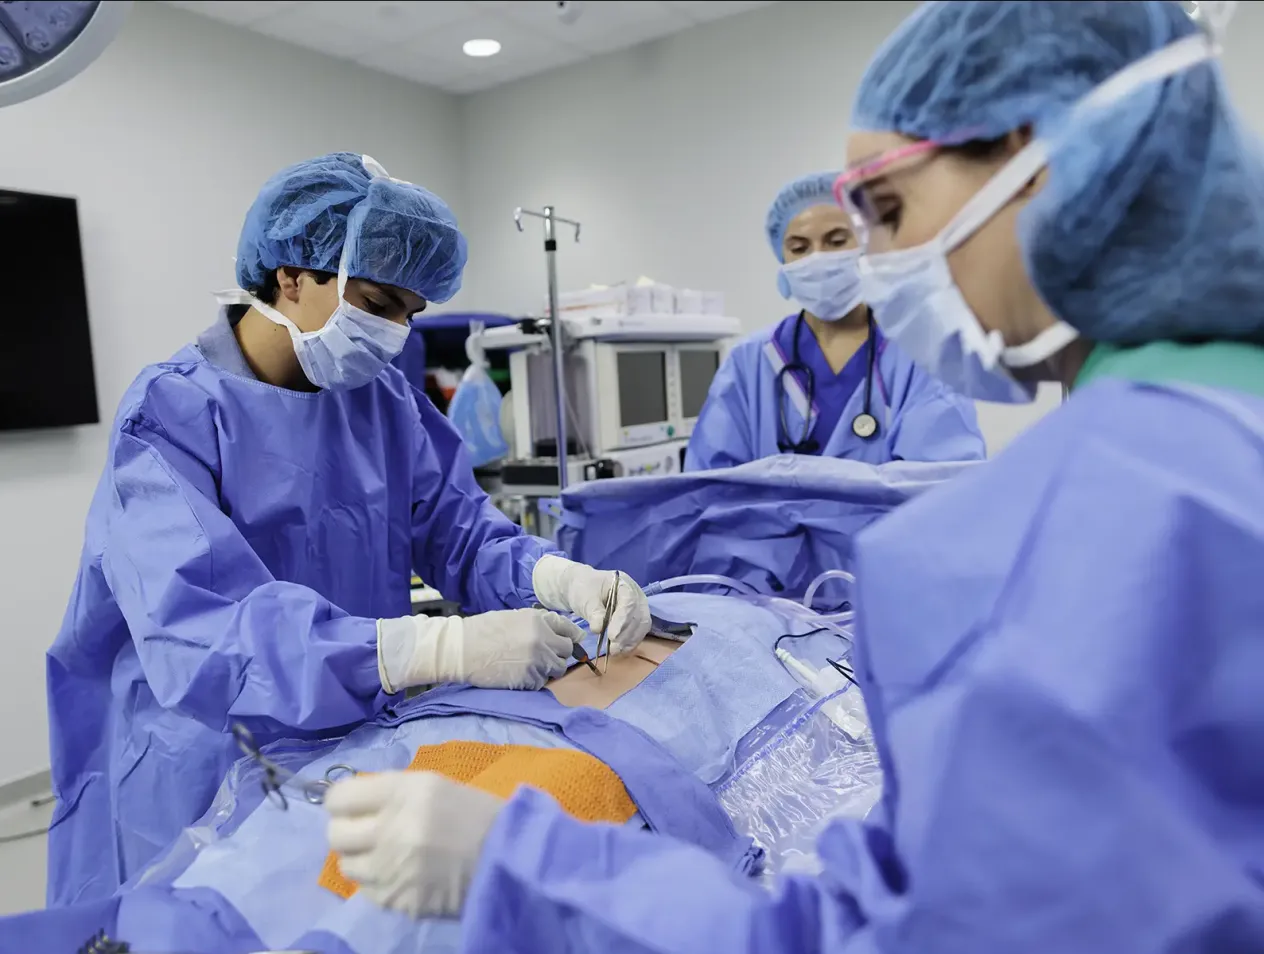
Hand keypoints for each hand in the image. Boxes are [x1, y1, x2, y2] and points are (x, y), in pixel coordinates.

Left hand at [326, 771, 504, 918]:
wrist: (508, 859)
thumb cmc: (473, 815)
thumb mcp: (432, 786)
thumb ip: (390, 792)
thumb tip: (353, 801)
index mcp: (403, 792)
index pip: (338, 797)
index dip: (342, 802)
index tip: (353, 806)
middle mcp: (392, 829)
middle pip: (335, 834)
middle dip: (348, 832)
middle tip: (367, 833)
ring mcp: (392, 869)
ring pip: (346, 866)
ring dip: (361, 859)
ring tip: (385, 855)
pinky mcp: (398, 900)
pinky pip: (367, 891)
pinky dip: (378, 883)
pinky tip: (400, 875)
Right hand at [376, 608, 584, 692]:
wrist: (460, 649)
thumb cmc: (483, 631)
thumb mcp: (514, 617)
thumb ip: (539, 623)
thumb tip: (562, 632)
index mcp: (539, 620)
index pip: (569, 629)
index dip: (571, 637)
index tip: (571, 642)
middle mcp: (542, 640)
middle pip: (566, 652)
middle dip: (558, 654)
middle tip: (544, 656)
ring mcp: (537, 661)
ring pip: (557, 669)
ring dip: (547, 669)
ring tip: (527, 665)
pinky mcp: (528, 680)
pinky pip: (542, 682)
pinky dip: (534, 680)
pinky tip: (518, 674)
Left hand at [532, 555, 650, 654]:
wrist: (585, 590)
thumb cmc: (585, 590)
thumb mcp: (585, 598)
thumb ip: (594, 612)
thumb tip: (598, 629)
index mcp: (624, 584)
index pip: (629, 602)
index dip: (622, 620)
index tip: (612, 636)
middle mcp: (636, 595)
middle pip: (638, 616)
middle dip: (626, 634)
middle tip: (613, 648)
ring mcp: (639, 607)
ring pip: (642, 626)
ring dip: (629, 640)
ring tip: (615, 651)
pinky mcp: (636, 620)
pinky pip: (638, 632)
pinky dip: (630, 643)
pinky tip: (620, 651)